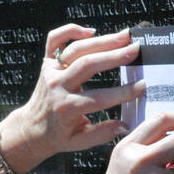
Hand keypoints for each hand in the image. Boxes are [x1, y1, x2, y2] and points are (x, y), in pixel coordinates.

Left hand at [2, 23, 146, 167]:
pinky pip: (54, 40)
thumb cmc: (58, 136)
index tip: (142, 86)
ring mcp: (50, 71)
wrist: (31, 129)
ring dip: (102, 41)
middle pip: (87, 65)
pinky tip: (90, 31)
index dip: (122, 92)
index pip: (99, 98)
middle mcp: (57, 86)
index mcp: (67, 108)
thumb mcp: (79, 143)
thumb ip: (102, 134)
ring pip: (76, 49)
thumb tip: (124, 125)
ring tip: (125, 36)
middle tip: (135, 50)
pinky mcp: (46, 62)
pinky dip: (70, 30)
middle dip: (114, 56)